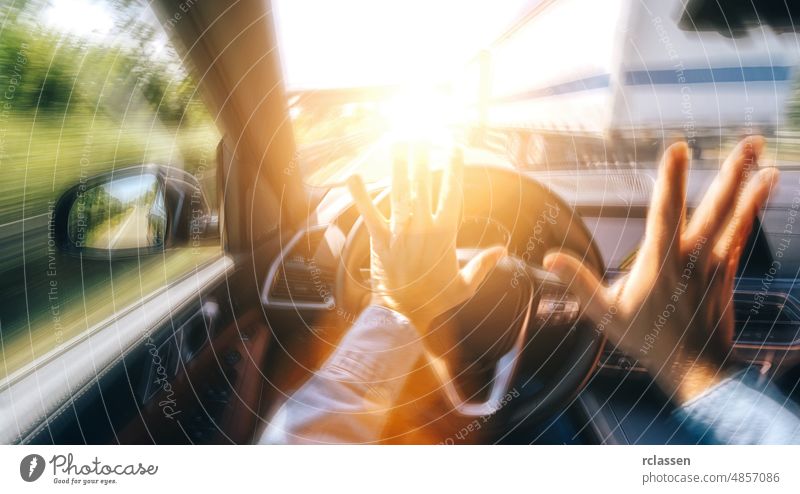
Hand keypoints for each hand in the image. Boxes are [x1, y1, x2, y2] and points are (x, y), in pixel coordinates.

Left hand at [347, 145, 506, 330]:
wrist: (404, 314)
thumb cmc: (435, 300)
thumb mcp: (466, 285)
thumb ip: (483, 265)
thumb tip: (502, 250)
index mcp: (444, 233)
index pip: (451, 192)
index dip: (454, 168)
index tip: (455, 147)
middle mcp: (422, 227)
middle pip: (423, 184)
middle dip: (422, 156)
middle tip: (421, 132)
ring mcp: (400, 231)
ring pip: (399, 191)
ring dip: (398, 164)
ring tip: (398, 141)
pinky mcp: (379, 240)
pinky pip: (369, 213)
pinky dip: (360, 195)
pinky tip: (353, 176)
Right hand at [543, 138, 778, 403]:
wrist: (695, 370)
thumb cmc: (646, 341)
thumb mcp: (605, 313)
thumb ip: (578, 281)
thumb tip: (549, 258)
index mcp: (660, 262)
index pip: (665, 211)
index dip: (671, 179)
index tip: (678, 149)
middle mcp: (692, 257)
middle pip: (715, 208)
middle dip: (732, 173)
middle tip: (750, 143)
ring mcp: (714, 264)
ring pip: (735, 218)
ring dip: (751, 188)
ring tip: (765, 161)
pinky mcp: (726, 273)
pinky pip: (740, 235)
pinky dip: (751, 211)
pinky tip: (762, 191)